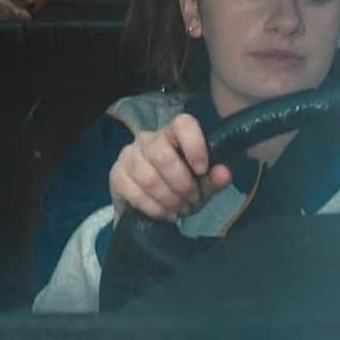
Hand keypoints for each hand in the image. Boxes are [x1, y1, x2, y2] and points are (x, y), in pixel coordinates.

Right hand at [108, 113, 232, 221]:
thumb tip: (224, 173)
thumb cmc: (179, 189)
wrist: (150, 209)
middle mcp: (147, 139)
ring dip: (169, 199)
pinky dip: (154, 208)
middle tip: (192, 199)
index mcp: (172, 134)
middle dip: (182, 185)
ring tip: (179, 209)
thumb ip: (214, 179)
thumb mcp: (201, 186)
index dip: (194, 145)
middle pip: (163, 155)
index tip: (202, 170)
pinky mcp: (116, 175)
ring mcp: (128, 156)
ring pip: (149, 178)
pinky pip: (135, 193)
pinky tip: (165, 214)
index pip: (182, 124)